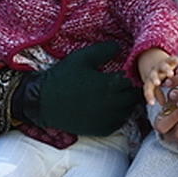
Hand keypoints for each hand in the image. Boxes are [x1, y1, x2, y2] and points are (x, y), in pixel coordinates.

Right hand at [22, 42, 140, 135]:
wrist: (43, 102)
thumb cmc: (62, 77)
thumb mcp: (82, 58)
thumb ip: (104, 50)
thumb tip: (120, 47)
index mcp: (109, 84)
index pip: (134, 80)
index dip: (133, 75)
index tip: (126, 71)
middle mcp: (111, 103)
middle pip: (134, 96)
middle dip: (131, 88)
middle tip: (122, 83)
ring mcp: (107, 118)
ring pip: (129, 110)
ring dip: (127, 102)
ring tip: (116, 94)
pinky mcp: (102, 129)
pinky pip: (119, 122)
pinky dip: (119, 115)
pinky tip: (109, 106)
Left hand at [138, 48, 177, 104]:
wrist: (154, 61)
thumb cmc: (157, 78)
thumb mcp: (155, 87)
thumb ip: (158, 94)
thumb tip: (163, 104)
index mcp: (150, 81)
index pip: (147, 89)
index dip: (149, 96)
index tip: (152, 103)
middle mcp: (154, 73)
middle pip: (153, 76)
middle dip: (155, 79)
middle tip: (158, 83)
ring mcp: (161, 66)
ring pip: (162, 67)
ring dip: (166, 70)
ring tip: (171, 74)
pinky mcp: (168, 60)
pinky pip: (171, 59)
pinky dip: (175, 60)